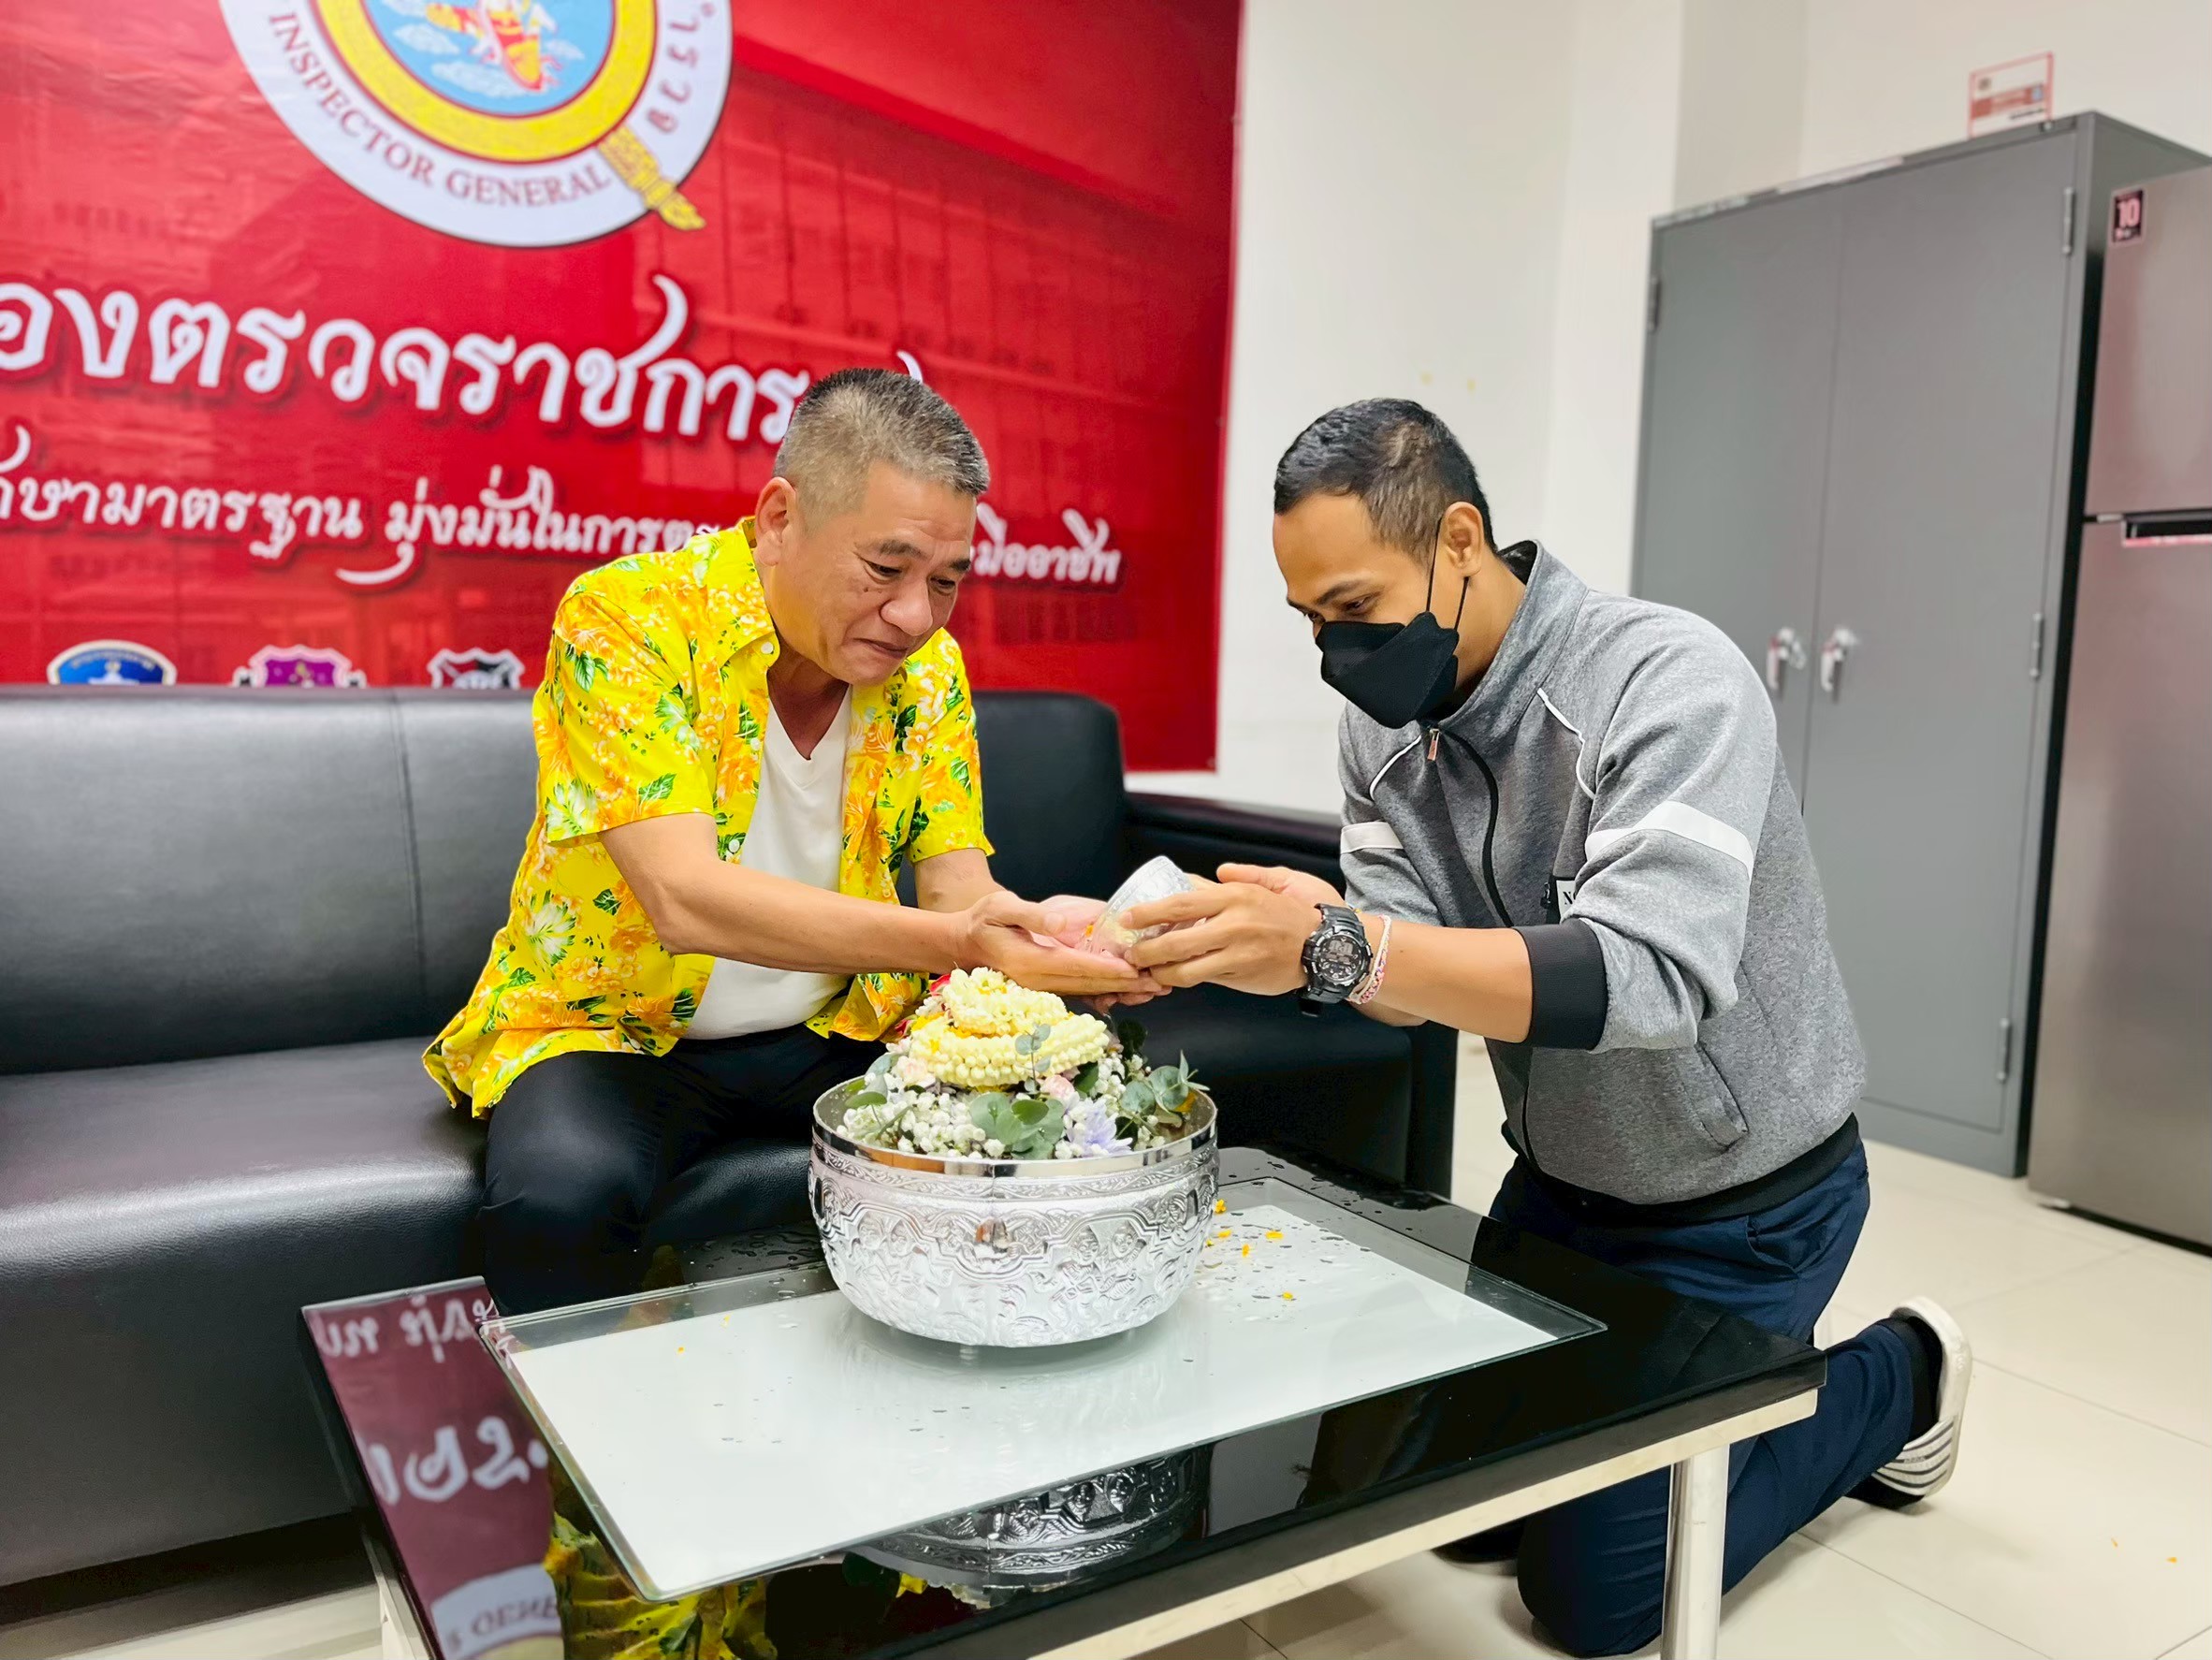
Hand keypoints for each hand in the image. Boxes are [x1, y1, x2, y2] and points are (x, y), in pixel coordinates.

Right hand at [952, 891, 1152, 995]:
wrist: (964, 941)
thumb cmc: (984, 919)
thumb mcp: (1002, 908)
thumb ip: (1033, 916)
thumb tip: (1059, 926)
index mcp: (1032, 961)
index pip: (1078, 967)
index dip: (1109, 969)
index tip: (1136, 969)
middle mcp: (1040, 980)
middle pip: (1090, 984)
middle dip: (1125, 984)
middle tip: (1159, 982)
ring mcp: (1044, 986)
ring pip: (1089, 991)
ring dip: (1121, 991)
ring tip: (1153, 989)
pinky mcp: (1048, 984)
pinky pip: (1081, 990)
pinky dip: (1107, 990)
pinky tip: (1129, 990)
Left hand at [1121, 863, 1337, 994]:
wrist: (1329, 946)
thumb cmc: (1299, 914)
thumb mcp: (1276, 881)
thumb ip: (1244, 876)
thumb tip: (1217, 872)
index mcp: (1236, 896)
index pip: (1181, 902)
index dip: (1149, 912)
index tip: (1127, 917)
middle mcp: (1234, 924)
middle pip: (1176, 940)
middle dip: (1146, 950)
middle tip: (1131, 953)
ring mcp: (1238, 954)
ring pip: (1187, 968)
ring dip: (1161, 972)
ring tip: (1147, 971)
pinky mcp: (1243, 976)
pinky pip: (1205, 979)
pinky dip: (1185, 980)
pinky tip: (1173, 979)